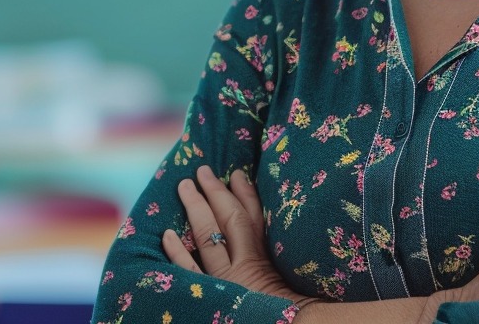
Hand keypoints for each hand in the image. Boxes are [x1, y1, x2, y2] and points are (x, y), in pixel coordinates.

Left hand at [162, 165, 308, 303]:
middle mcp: (247, 267)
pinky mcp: (213, 298)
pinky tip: (167, 234)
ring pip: (207, 236)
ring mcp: (228, 282)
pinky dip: (177, 252)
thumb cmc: (308, 316)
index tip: (237, 174)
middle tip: (202, 170)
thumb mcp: (307, 289)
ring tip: (185, 185)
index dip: (246, 195)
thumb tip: (311, 246)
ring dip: (195, 208)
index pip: (256, 219)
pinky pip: (190, 272)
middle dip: (216, 193)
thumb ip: (291, 260)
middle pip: (229, 220)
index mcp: (271, 262)